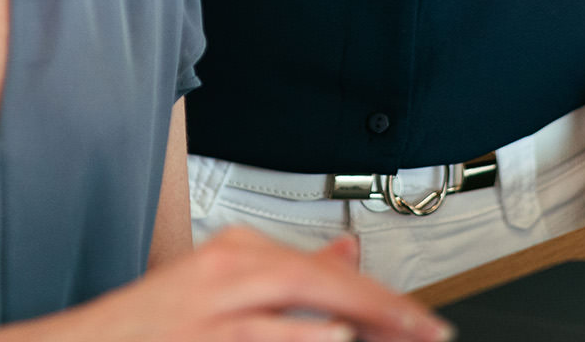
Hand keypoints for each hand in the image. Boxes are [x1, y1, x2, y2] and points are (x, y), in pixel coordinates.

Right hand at [86, 224, 453, 341]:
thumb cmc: (156, 328)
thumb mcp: (228, 286)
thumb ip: (291, 273)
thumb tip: (350, 252)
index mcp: (240, 253)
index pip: (328, 269)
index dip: (383, 297)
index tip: (424, 321)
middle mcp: (229, 271)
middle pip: (322, 282)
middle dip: (383, 310)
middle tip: (428, 331)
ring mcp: (212, 310)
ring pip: (297, 310)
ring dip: (351, 325)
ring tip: (397, 335)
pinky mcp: (197, 339)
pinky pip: (259, 338)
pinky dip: (299, 338)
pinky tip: (334, 339)